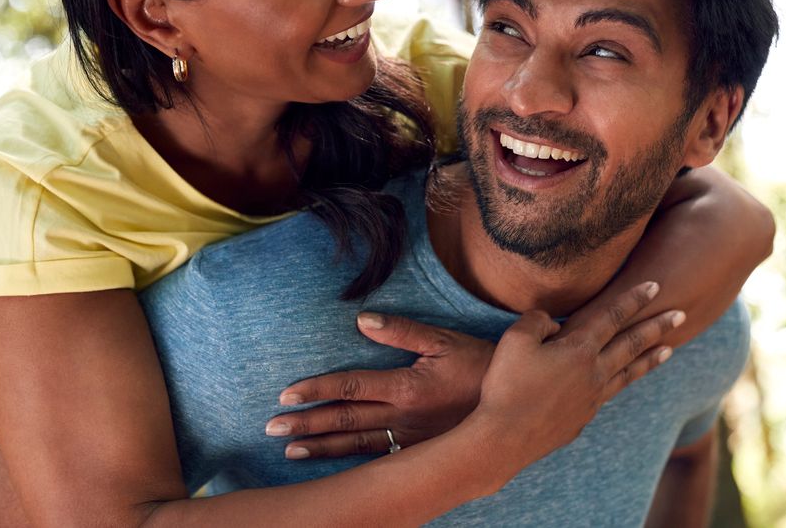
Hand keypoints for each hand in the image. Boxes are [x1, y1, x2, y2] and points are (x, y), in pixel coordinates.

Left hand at [266, 313, 494, 458]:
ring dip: (321, 448)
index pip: (350, 387)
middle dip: (306, 424)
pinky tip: (332, 465)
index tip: (287, 395)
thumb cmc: (481, 366)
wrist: (514, 407)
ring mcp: (409, 439)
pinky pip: (378, 459)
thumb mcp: (445, 341)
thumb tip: (364, 321)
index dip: (317, 390)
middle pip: (345, 421)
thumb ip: (402, 331)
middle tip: (271, 427)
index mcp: (406, 388)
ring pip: (357, 445)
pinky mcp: (418, 451)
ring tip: (290, 450)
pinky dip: (351, 463)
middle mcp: (402, 418)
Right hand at [470, 281, 683, 471]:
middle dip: (658, 326)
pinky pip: (606, 396)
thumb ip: (538, 320)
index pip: (613, 316)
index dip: (634, 299)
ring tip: (670, 350)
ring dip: (650, 359)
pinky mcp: (581, 420)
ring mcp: (591, 399)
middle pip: (632, 344)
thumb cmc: (506, 385)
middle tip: (681, 314)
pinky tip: (617, 382)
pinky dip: (619, 384)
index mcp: (580, 350)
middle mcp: (594, 373)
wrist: (503, 439)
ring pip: (628, 374)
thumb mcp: (515, 339)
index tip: (655, 285)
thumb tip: (554, 324)